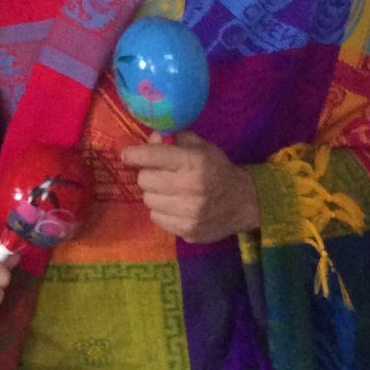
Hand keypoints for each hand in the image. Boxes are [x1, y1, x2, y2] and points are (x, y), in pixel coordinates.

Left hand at [120, 131, 258, 242]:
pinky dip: (161, 210)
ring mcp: (188, 213)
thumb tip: (151, 138)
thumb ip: (175, 139)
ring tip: (169, 190)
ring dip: (154, 193)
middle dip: (148, 173)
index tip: (126, 155)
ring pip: (148, 200)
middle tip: (160, 173)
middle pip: (144, 179)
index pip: (152, 156)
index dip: (135, 154)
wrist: (243, 202)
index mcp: (193, 163)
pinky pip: (156, 218)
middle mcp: (190, 188)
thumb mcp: (201, 147)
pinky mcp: (187, 231)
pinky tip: (175, 205)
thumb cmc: (218, 169)